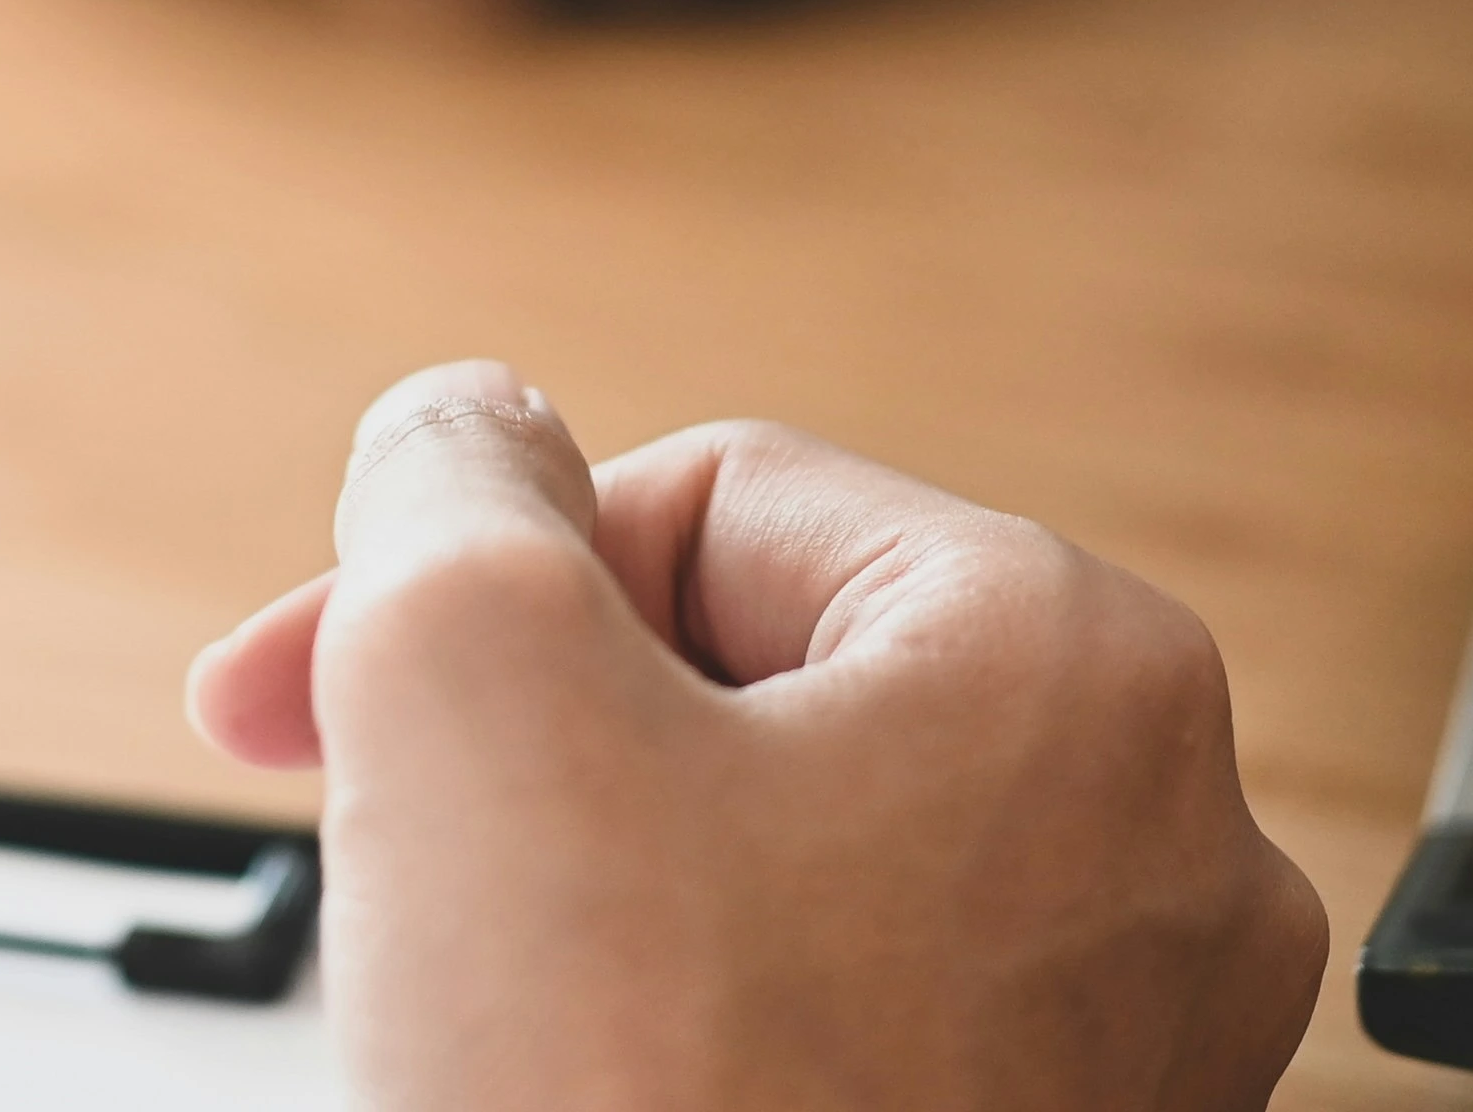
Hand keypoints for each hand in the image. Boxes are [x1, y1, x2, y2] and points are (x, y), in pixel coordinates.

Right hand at [191, 365, 1326, 1110]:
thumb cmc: (640, 1108)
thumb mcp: (460, 667)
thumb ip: (448, 480)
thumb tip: (468, 429)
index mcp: (1073, 662)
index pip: (701, 502)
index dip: (470, 581)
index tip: (311, 689)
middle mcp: (1161, 842)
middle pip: (751, 678)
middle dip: (533, 742)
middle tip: (386, 838)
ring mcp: (1128, 1039)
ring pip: (781, 858)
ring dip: (592, 890)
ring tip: (484, 997)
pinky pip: (830, 1020)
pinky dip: (678, 1031)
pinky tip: (572, 1086)